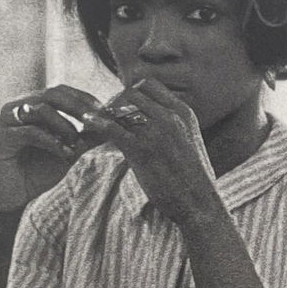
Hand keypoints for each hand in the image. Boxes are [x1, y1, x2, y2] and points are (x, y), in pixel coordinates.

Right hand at [0, 86, 108, 211]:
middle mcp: (16, 107)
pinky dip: (51, 141)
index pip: (60, 91)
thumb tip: (112, 126)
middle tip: (96, 120)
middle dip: (77, 107)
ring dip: (64, 125)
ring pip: (40, 110)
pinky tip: (64, 153)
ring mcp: (5, 120)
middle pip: (50, 94)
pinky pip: (29, 132)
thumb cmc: (40, 172)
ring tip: (76, 143)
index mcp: (31, 105)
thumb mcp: (69, 151)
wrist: (14, 197)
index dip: (83, 98)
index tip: (104, 111)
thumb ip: (86, 137)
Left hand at [85, 79, 221, 226]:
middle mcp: (170, 117)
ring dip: (105, 113)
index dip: (131, 92)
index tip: (124, 107)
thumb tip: (148, 118)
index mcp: (183, 112)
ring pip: (120, 107)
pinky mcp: (142, 150)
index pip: (149, 84)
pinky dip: (96, 123)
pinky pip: (112, 127)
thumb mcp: (189, 140)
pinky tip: (87, 123)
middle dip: (115, 102)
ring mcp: (156, 132)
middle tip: (108, 117)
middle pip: (131, 93)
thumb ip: (172, 125)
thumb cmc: (193, 177)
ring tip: (96, 123)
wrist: (200, 203)